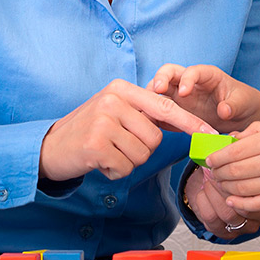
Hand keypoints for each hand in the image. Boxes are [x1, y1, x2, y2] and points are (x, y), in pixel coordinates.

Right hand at [39, 78, 214, 182]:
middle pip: (155, 137)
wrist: (48, 147)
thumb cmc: (87, 131)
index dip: (190, 122)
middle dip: (141, 149)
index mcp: (122, 89)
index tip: (210, 134)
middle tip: (117, 146)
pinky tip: (98, 161)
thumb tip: (184, 123)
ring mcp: (103, 121)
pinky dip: (114, 171)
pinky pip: (124, 166)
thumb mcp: (115, 112)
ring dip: (127, 161)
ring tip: (106, 152)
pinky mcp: (95, 144)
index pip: (166, 106)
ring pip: (142, 154)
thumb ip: (144, 113)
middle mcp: (113, 100)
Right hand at [149, 64, 259, 132]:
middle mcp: (189, 82)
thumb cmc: (242, 102)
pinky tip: (149, 124)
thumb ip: (233, 105)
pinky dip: (152, 116)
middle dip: (160, 79)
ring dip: (151, 98)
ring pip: (158, 91)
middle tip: (156, 90)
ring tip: (146, 109)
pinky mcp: (174, 111)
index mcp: (206, 75)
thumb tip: (224, 110)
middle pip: (168, 73)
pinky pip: (159, 111)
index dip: (187, 79)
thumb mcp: (242, 102)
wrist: (239, 116)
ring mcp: (179, 96)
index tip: (184, 91)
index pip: (193, 71)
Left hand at [205, 123, 259, 213]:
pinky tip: (231, 198)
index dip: (215, 157)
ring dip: (224, 188)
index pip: (232, 152)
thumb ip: (250, 133)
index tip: (209, 158)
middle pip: (233, 172)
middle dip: (217, 173)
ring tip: (220, 182)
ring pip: (240, 190)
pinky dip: (238, 203)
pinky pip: (254, 204)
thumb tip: (226, 142)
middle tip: (212, 171)